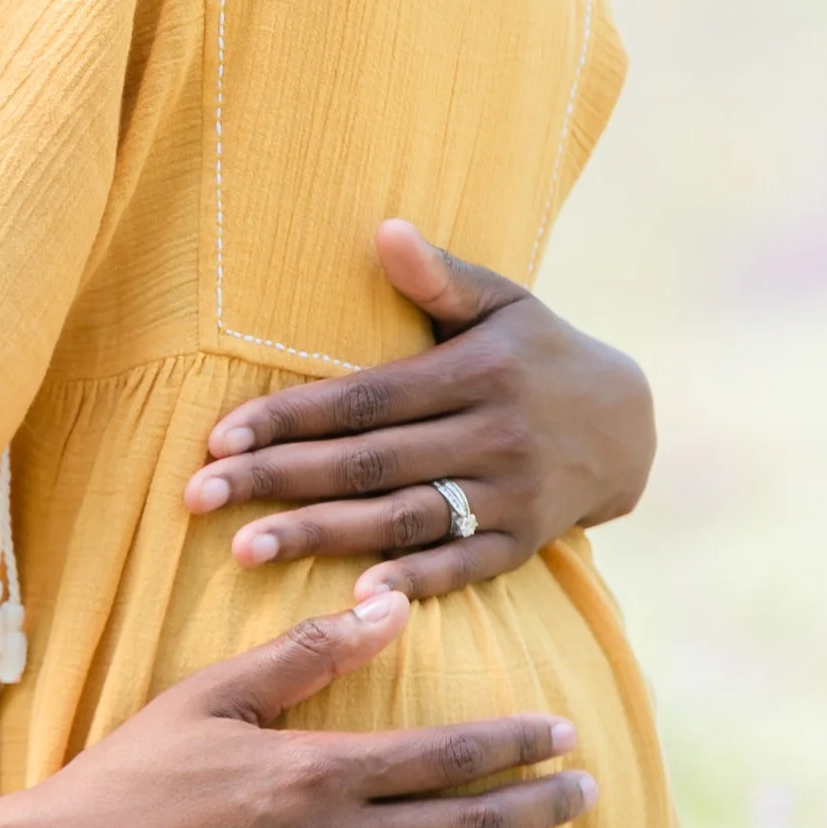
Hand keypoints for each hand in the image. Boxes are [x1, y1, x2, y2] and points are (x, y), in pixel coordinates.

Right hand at [17, 600, 595, 827]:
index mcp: (318, 771)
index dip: (516, 743)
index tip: (564, 733)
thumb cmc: (133, 774)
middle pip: (470, 826)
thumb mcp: (212, 695)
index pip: (447, 754)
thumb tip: (391, 607)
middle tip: (591, 795)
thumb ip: (307, 653)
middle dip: (543, 809)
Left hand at [179, 218, 653, 602]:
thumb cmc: (539, 351)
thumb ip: (441, 277)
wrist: (627, 423)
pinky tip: (353, 598)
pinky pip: (460, 567)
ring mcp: (509, 496)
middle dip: (278, 480)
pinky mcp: (522, 544)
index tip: (219, 437)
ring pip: (400, 519)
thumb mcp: (503, 301)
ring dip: (320, 537)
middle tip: (199, 497)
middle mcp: (492, 435)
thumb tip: (385, 229)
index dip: (290, 418)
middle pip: (366, 463)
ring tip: (244, 551)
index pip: (363, 399)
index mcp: (476, 373)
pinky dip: (411, 583)